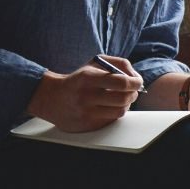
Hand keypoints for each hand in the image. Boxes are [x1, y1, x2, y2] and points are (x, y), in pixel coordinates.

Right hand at [26, 57, 142, 131]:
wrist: (52, 98)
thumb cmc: (79, 79)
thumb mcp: (95, 63)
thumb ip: (119, 64)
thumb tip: (135, 76)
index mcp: (87, 78)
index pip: (121, 82)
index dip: (135, 82)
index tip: (138, 82)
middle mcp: (85, 96)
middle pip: (123, 98)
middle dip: (133, 94)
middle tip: (132, 91)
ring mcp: (85, 113)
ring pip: (120, 111)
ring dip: (126, 104)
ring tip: (122, 98)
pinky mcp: (86, 125)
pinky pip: (111, 120)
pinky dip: (115, 112)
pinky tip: (110, 107)